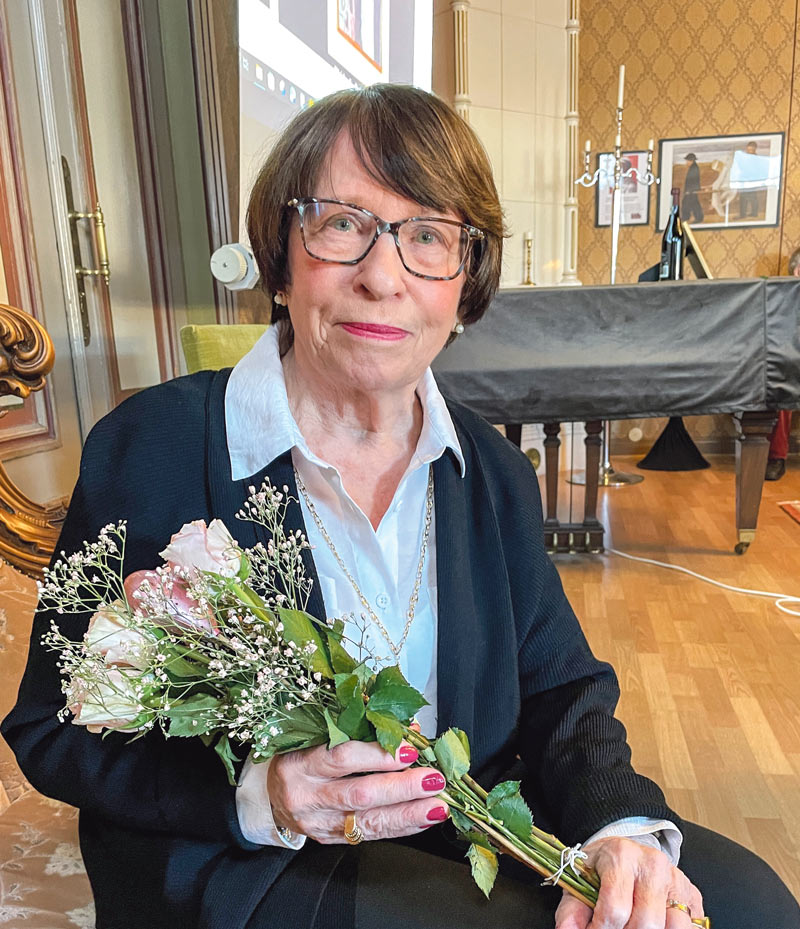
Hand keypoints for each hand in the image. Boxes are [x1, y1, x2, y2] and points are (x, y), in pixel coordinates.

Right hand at [267, 738, 448, 842]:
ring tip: (438, 805)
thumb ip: (359, 730)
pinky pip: (371, 835)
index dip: (377, 754)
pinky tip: (423, 819)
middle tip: (433, 779)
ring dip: (408, 813)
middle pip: (359, 794)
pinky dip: (401, 827)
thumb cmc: (299, 757)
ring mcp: (318, 823)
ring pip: (368, 821)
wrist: (271, 796)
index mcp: (299, 762)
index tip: (410, 749)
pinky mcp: (330, 840)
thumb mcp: (318, 736)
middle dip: (402, 787)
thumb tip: (408, 728)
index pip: (341, 758)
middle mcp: (307, 796)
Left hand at [554, 837, 704, 927]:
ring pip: (674, 927)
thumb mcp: (579, 882)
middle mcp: (653, 864)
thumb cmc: (602, 869)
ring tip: (631, 927)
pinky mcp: (693, 895)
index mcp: (621, 856)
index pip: (615, 908)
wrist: (626, 851)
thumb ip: (571, 910)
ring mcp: (677, 879)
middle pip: (646, 923)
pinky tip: (652, 927)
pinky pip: (689, 926)